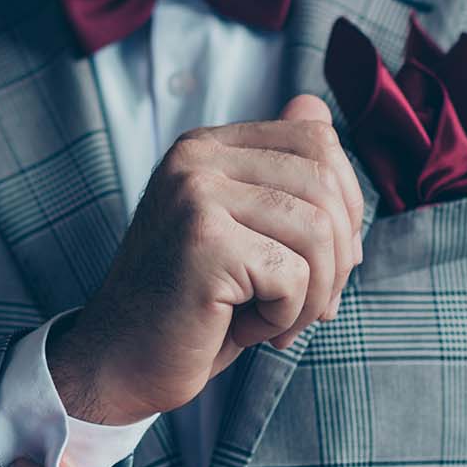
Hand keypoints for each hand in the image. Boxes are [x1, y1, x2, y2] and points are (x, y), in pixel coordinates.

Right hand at [50, 95, 362, 424]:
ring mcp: (195, 193)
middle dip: (338, 257)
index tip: (324, 262)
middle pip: (325, 184)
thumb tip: (316, 105)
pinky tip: (248, 328)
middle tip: (311, 306)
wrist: (121, 361)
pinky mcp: (203, 240)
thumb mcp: (243, 230)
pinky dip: (285, 315)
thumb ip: (278, 172)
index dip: (345, 205)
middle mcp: (196, 157)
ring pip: (317, 231)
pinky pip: (293, 274)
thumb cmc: (191, 305)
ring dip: (314, 294)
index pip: (317, 142)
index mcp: (206, 146)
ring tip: (277, 321)